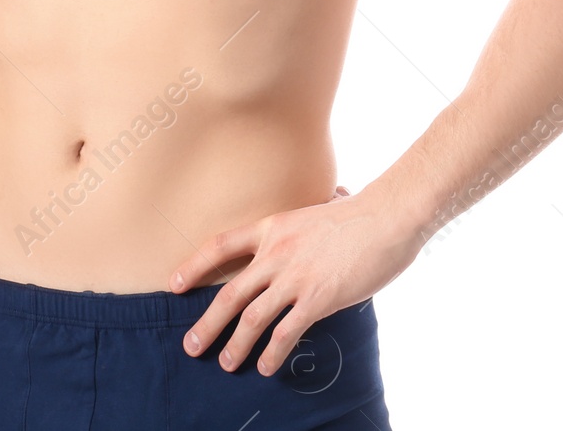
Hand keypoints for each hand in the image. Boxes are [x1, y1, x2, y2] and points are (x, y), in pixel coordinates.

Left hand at [168, 178, 425, 377]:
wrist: (388, 216)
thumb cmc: (364, 212)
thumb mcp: (326, 207)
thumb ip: (319, 210)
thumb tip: (336, 195)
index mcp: (273, 227)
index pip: (221, 245)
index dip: (194, 266)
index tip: (173, 284)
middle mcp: (276, 252)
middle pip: (230, 292)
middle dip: (207, 323)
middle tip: (191, 345)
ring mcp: (295, 276)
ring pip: (252, 317)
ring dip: (236, 345)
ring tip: (226, 363)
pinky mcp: (317, 298)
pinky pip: (286, 332)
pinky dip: (273, 352)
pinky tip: (267, 367)